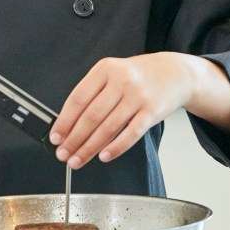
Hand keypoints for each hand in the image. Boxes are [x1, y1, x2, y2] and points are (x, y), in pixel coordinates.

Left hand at [49, 53, 229, 168]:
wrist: (174, 73)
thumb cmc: (137, 76)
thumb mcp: (112, 73)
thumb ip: (92, 93)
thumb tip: (69, 124)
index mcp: (105, 70)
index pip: (78, 99)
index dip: (64, 121)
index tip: (55, 137)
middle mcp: (121, 81)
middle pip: (91, 117)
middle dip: (74, 140)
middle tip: (63, 154)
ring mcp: (137, 97)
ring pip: (108, 128)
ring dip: (89, 148)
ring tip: (78, 160)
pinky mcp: (152, 112)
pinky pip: (130, 134)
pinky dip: (115, 148)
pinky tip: (104, 156)